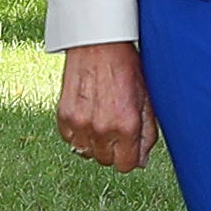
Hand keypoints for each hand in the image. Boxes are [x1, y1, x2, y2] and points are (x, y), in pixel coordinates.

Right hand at [57, 40, 157, 171]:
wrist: (98, 44)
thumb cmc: (125, 67)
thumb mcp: (147, 99)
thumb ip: (147, 134)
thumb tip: (142, 161)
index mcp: (126, 126)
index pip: (126, 166)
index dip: (130, 157)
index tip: (130, 146)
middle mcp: (102, 128)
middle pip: (106, 161)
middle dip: (113, 149)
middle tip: (116, 127)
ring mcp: (80, 123)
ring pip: (87, 153)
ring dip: (95, 143)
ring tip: (101, 120)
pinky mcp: (64, 116)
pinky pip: (70, 140)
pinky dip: (78, 133)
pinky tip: (87, 116)